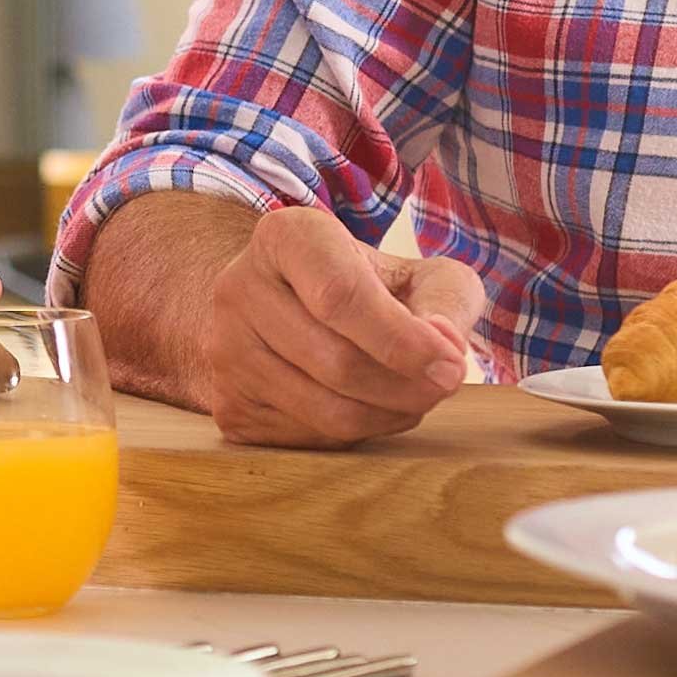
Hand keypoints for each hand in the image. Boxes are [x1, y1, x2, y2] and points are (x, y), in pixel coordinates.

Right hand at [179, 204, 482, 448]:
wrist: (289, 308)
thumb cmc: (367, 287)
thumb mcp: (418, 273)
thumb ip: (447, 301)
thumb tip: (444, 349)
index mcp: (285, 237)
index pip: (339, 296)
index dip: (400, 339)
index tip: (451, 366)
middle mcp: (239, 289)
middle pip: (336, 361)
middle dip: (407, 386)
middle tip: (445, 386)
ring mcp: (225, 351)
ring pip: (325, 409)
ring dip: (389, 415)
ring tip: (414, 397)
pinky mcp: (228, 405)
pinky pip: (308, 439)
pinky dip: (358, 434)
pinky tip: (371, 406)